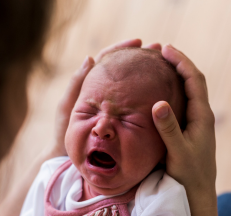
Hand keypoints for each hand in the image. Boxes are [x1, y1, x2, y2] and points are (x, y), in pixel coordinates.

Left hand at [49, 39, 161, 157]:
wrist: (69, 157)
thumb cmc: (65, 132)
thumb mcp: (68, 107)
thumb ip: (76, 84)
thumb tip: (90, 58)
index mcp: (91, 84)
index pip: (108, 59)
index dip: (123, 48)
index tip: (138, 42)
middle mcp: (106, 92)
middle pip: (125, 69)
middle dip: (142, 58)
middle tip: (158, 49)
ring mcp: (115, 106)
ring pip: (133, 85)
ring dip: (147, 74)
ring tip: (165, 65)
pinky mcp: (122, 119)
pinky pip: (136, 104)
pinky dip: (147, 95)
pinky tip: (162, 92)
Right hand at [152, 44, 216, 191]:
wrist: (198, 195)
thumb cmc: (189, 175)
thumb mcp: (177, 153)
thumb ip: (169, 129)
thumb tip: (159, 103)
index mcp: (202, 116)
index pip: (194, 80)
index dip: (181, 62)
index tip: (165, 49)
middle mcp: (202, 116)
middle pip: (193, 81)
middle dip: (179, 63)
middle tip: (160, 51)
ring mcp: (197, 123)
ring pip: (189, 91)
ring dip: (176, 75)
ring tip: (159, 65)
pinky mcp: (190, 130)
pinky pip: (183, 103)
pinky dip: (173, 90)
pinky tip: (160, 92)